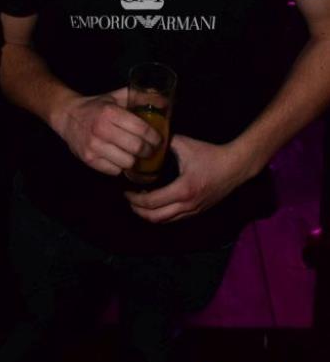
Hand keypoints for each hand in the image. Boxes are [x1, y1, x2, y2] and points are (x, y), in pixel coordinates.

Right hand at [54, 88, 162, 176]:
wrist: (67, 116)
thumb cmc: (97, 107)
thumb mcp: (117, 97)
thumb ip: (140, 97)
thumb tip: (165, 101)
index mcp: (110, 113)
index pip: (141, 130)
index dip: (155, 137)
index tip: (159, 140)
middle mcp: (101, 130)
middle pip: (136, 148)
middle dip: (149, 151)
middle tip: (151, 150)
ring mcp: (93, 147)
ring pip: (127, 163)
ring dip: (134, 160)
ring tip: (135, 154)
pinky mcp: (88, 159)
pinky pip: (114, 171)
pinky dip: (120, 166)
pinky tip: (120, 158)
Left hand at [125, 134, 250, 222]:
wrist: (235, 167)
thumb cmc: (210, 154)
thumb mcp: (185, 144)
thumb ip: (164, 142)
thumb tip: (146, 140)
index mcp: (183, 189)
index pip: (151, 202)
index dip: (134, 199)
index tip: (126, 191)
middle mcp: (188, 205)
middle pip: (154, 218)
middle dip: (137, 210)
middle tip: (128, 199)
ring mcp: (193, 210)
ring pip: (164, 221)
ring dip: (148, 215)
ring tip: (138, 203)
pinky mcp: (198, 211)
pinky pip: (174, 219)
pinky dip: (161, 215)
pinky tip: (155, 204)